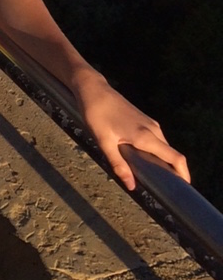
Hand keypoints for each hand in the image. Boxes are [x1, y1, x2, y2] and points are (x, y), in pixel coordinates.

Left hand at [78, 73, 189, 190]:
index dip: (184, 173)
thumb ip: (118, 164)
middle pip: (172, 154)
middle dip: (175, 171)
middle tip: (167, 188)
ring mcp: (150, 123)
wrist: (94, 90)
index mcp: (146, 136)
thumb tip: (131, 186)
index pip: (176, 157)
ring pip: (164, 146)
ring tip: (157, 177)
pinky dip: (158, 151)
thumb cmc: (97, 115)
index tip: (184, 188)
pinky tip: (147, 159)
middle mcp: (153, 129)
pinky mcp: (145, 120)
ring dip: (165, 161)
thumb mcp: (104, 142)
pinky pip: (158, 139)